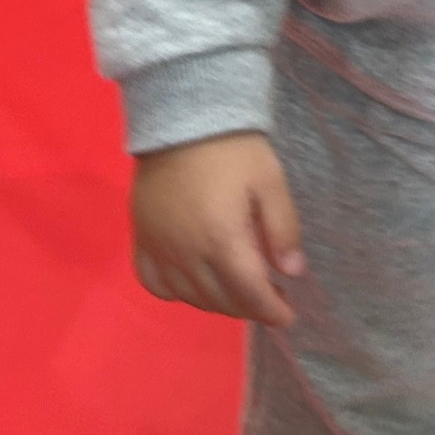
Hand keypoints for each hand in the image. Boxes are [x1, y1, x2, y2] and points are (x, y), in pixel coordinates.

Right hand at [132, 133, 305, 325]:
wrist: (182, 118)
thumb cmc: (233, 148)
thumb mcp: (270, 182)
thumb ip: (283, 229)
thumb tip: (293, 272)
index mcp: (222, 239)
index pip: (250, 294)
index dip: (272, 311)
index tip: (287, 316)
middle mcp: (187, 252)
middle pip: (221, 301)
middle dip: (250, 307)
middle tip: (270, 297)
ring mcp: (159, 248)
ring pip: (190, 297)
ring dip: (218, 302)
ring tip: (238, 290)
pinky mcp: (141, 239)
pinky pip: (154, 284)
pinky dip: (176, 292)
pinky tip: (195, 282)